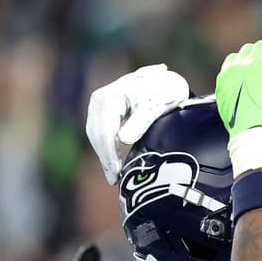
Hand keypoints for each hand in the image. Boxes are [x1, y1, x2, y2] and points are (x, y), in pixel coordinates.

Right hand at [86, 64, 189, 184]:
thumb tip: (123, 140)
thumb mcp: (155, 106)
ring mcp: (99, 105)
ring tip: (113, 176)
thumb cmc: (163, 91)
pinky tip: (113, 162)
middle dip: (105, 158)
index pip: (105, 131)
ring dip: (104, 155)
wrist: (166, 80)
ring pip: (95, 135)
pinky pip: (100, 132)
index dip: (109, 154)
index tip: (116, 172)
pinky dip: (106, 148)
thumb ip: (140, 122)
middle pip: (96, 134)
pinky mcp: (103, 111)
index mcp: (110, 97)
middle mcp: (99, 99)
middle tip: (114, 179)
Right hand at [215, 31, 261, 136]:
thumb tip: (240, 91)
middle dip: (259, 51)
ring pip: (261, 46)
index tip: (254, 61)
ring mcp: (251, 64)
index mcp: (226, 75)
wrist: (247, 126)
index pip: (235, 58)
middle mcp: (237, 66)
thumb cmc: (239, 122)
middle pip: (249, 50)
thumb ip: (233, 91)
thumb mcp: (228, 104)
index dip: (246, 59)